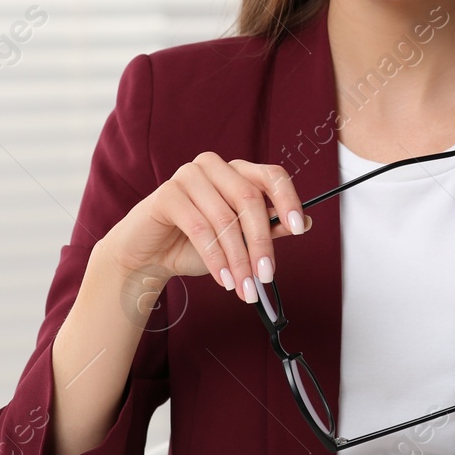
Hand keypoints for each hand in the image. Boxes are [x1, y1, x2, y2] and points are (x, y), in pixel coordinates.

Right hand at [102, 153, 311, 303]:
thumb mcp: (239, 240)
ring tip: (244, 287)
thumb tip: (304, 223)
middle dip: (261, 243)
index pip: (272, 175)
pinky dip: (215, 258)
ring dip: (238, 259)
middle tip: (265, 275)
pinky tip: (223, 280)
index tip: (298, 229)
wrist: (149, 256)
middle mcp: (215, 166)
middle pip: (250, 199)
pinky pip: (199, 228)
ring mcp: (189, 175)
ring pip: (225, 218)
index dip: (289, 200)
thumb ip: (268, 229)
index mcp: (237, 171)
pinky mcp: (168, 193)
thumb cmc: (195, 245)